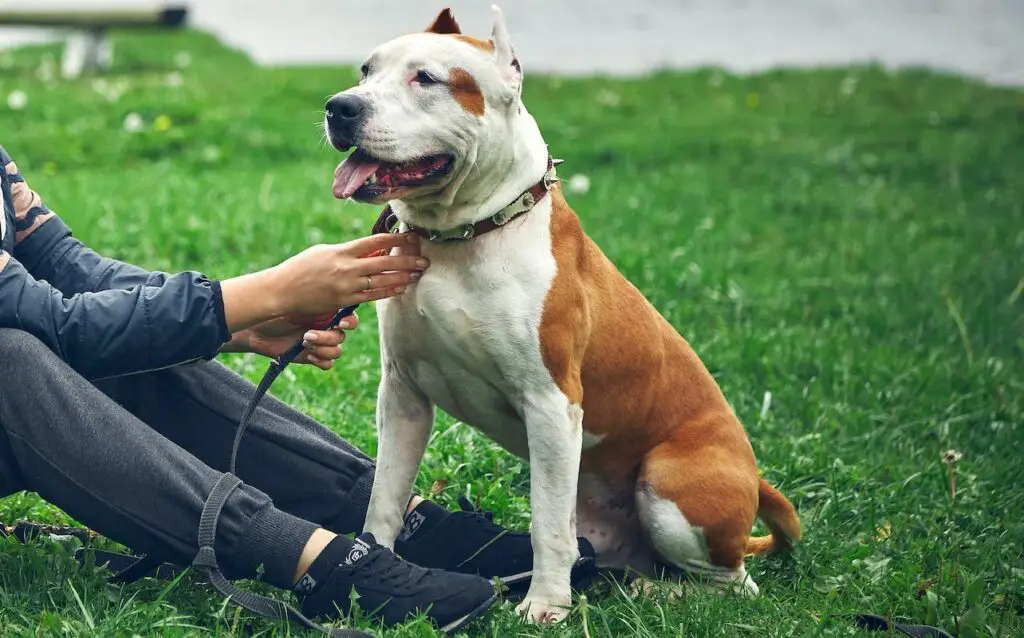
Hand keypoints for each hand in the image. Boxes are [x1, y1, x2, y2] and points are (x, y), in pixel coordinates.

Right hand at [219, 232, 425, 333]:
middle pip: (384, 262)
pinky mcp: (345, 301)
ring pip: (382, 280)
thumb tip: (370, 249)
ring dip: (403, 276)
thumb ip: (347, 251)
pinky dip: (388, 290)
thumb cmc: (301, 268)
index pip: (374, 241)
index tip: (410, 237)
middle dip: (407, 260)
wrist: (282, 291)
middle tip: (424, 259)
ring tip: (418, 273)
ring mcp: (347, 286)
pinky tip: (401, 288)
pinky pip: (372, 296)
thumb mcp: (323, 252)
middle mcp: (347, 268)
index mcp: (341, 251)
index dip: (395, 238)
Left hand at [222, 313, 359, 369]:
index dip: (350, 322)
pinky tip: (308, 355)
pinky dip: (321, 360)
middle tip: (308, 335)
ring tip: (304, 343)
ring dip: (323, 349)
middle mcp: (325, 326)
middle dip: (328, 337)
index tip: (340, 323)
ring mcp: (319, 343)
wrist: (255, 329)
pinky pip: (328, 363)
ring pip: (336, 351)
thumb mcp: (295, 301)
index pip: (349, 317)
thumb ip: (315, 300)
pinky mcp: (311, 357)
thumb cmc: (273, 310)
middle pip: (342, 336)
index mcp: (326, 311)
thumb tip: (336, 296)